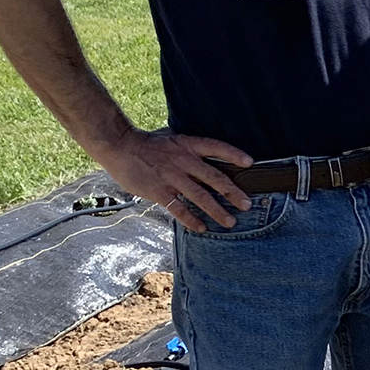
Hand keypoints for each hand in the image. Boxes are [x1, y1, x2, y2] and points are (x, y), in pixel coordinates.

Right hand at [96, 128, 252, 231]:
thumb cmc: (147, 145)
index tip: (250, 163)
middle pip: (214, 177)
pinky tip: (201, 228)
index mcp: (187, 145)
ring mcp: (171, 176)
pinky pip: (178, 208)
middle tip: (246, 204)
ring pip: (200, 196)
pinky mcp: (159, 190)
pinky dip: (191, 219)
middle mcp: (183, 160)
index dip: (233, 154)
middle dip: (232, 193)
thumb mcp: (173, 141)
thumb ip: (190, 152)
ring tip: (230, 222)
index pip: (216, 147)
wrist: (119, 145)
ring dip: (217, 211)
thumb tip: (209, 164)